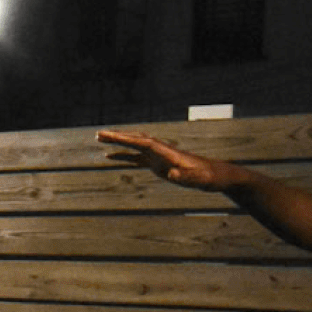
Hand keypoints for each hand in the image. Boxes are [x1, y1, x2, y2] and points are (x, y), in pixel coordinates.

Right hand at [98, 130, 238, 192]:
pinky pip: (136, 158)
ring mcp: (157, 156)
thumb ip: (183, 174)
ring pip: (133, 146)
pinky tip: (110, 158)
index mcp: (166, 151)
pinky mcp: (157, 164)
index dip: (125, 139)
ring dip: (117, 143)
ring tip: (99, 140)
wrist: (213, 175)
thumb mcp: (195, 177)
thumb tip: (172, 173)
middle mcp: (160, 150)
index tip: (110, 136)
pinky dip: (122, 156)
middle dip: (117, 137)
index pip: (142, 142)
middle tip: (98, 134)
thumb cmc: (205, 176)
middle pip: (135, 139)